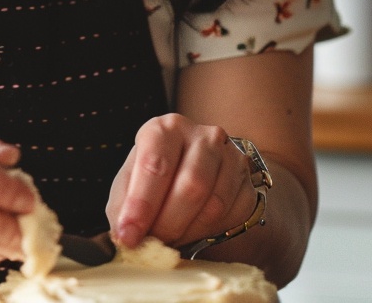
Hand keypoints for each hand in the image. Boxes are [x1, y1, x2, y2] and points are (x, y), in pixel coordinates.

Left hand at [105, 113, 256, 250]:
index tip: (129, 235)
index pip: (155, 164)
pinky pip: (232, 217)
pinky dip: (209, 233)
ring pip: (214, 205)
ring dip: (188, 231)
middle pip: (190, 186)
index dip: (141, 204)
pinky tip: (192, 231)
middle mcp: (202, 136)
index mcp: (165, 128)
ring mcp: (230, 158)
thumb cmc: (156, 178)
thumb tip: (123, 236)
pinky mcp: (247, 184)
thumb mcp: (130, 183)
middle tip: (153, 243)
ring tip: (170, 238)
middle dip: (167, 223)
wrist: (196, 174)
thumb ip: (123, 207)